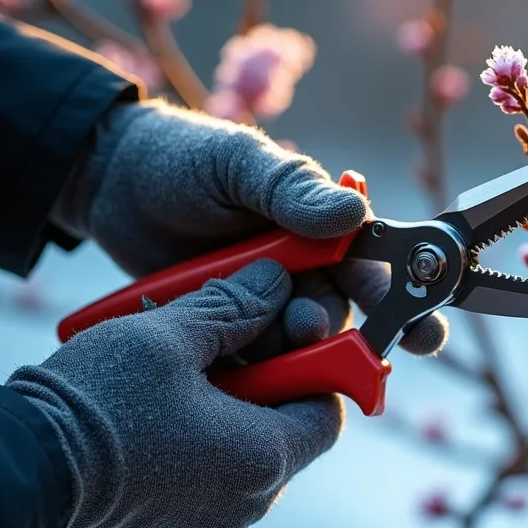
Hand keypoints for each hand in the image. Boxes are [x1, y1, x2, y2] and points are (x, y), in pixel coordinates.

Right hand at [8, 260, 344, 527]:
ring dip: (234, 402)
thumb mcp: (171, 333)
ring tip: (192, 365)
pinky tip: (172, 398)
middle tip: (230, 339)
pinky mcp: (181, 525)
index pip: (327, 409)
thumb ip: (235, 305)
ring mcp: (215, 520)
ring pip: (251, 447)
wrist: (23, 465)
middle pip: (289, 427)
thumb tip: (277, 280)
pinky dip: (207, 434)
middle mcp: (250, 502)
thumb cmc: (98, 400)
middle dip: (268, 377)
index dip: (316, 365)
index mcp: (263, 460)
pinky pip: (217, 471)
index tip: (286, 332)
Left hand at [53, 99, 444, 355]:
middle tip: (350, 347)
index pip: (380, 265)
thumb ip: (292, 189)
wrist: (105, 184)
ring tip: (279, 333)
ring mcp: (264, 306)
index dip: (406, 297)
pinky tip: (240, 362)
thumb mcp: (238, 164)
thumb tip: (355, 213)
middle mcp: (305, 272)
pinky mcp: (224, 334)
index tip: (422, 328)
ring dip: (300, 349)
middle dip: (360, 338)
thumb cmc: (182, 159)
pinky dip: (253, 367)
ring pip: (300, 344)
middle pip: (348, 316)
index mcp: (325, 229)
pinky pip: (250, 361)